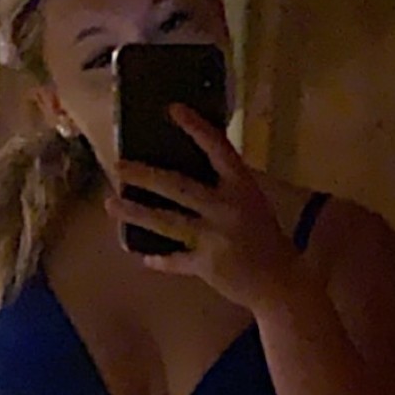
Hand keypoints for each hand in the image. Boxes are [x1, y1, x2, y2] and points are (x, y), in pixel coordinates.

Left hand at [105, 107, 300, 310]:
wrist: (284, 284)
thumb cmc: (272, 241)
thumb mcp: (256, 204)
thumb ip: (229, 188)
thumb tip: (198, 171)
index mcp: (243, 188)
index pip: (218, 149)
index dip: (197, 128)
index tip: (173, 110)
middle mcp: (225, 208)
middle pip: (178, 186)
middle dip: (145, 175)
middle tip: (118, 165)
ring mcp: (213, 238)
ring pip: (167, 222)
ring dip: (136, 212)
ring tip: (111, 204)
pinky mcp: (206, 265)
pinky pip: (176, 260)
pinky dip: (160, 260)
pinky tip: (142, 256)